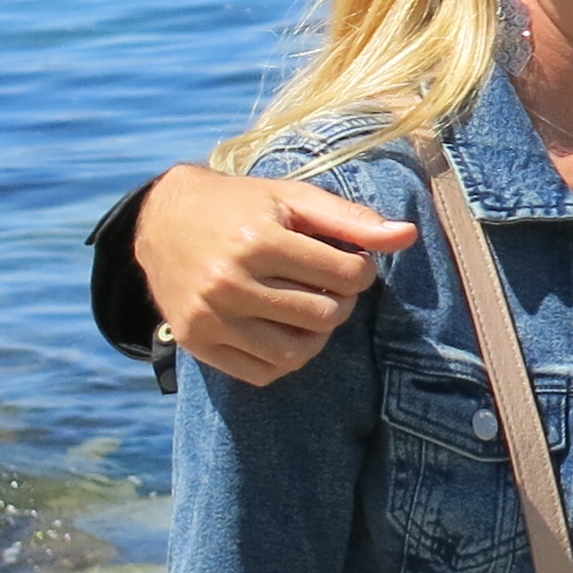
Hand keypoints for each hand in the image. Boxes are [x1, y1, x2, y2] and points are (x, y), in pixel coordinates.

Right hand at [141, 164, 415, 385]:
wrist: (163, 219)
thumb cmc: (241, 206)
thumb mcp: (295, 199)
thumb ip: (353, 220)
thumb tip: (408, 236)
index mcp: (257, 242)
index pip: (344, 276)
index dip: (363, 270)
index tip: (353, 262)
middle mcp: (228, 284)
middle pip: (323, 317)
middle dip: (341, 302)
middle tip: (330, 285)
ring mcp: (209, 319)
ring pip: (294, 354)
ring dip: (316, 335)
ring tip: (310, 308)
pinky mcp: (197, 343)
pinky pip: (261, 373)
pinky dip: (284, 358)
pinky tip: (284, 329)